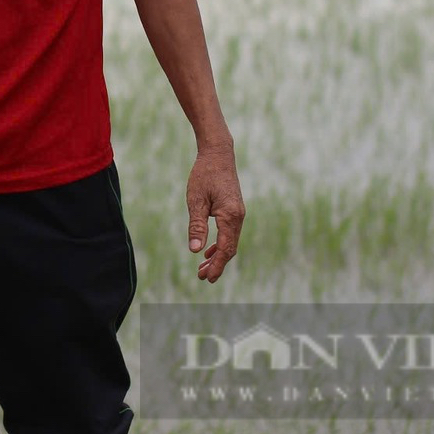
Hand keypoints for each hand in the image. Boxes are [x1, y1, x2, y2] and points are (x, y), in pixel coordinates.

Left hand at [187, 142, 244, 282]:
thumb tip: (195, 251)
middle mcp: (238, 217)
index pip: (225, 249)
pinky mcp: (234, 210)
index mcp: (230, 216)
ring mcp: (238, 214)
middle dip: (217, 265)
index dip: (217, 265)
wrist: (218, 154)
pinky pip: (229, 233)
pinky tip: (208, 250)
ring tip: (204, 268)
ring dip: (218, 256)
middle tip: (202, 278)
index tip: (207, 279)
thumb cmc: (204, 175)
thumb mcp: (196, 201)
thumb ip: (197, 226)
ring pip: (230, 242)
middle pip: (230, 249)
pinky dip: (220, 244)